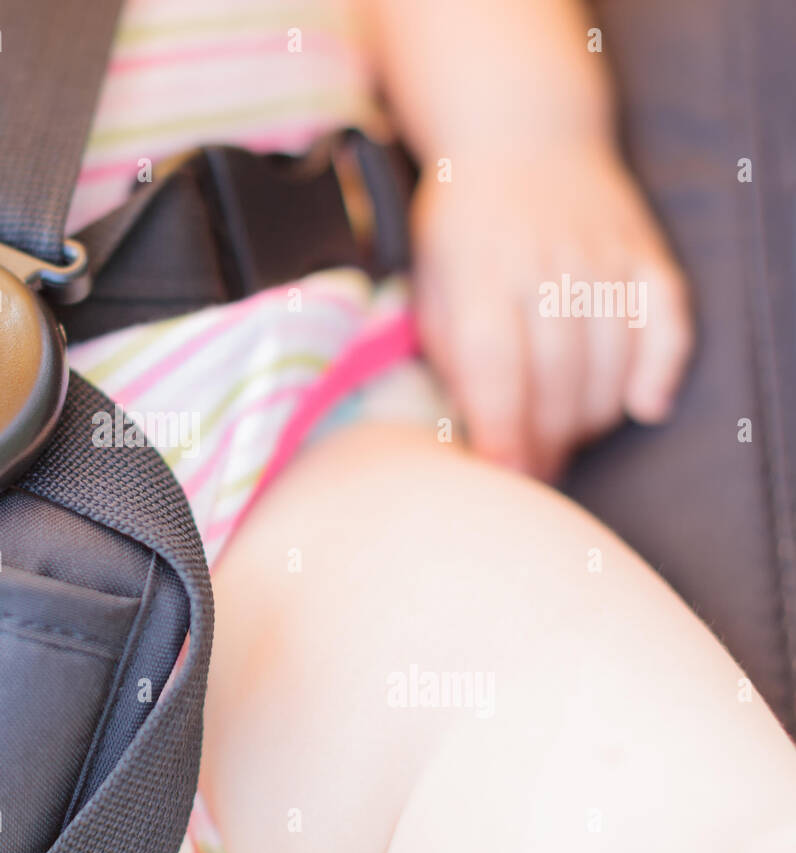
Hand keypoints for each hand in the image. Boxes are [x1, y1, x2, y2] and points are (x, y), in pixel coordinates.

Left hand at [410, 143, 692, 480]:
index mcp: (479, 273)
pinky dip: (661, 369)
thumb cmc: (462, 229)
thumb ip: (448, 356)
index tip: (504, 473)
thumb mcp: (429, 285)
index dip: (502, 427)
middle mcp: (543, 263)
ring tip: (569, 438)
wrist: (518, 135)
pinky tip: (643, 406)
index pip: (495, 365)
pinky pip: (667, 319)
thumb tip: (470, 433)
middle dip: (547, 439)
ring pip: (611, 360)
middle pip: (557, 376)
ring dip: (593, 418)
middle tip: (536, 468)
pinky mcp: (643, 249)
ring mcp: (600, 254)